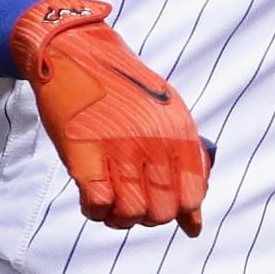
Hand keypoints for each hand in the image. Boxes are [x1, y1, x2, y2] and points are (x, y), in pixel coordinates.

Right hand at [10, 0, 209, 235]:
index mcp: (179, 130)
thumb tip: (194, 220)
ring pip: (130, 214)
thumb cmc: (125, 88)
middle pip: (162, 212)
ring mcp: (119, 147)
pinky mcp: (83, 153)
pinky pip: (97, 204)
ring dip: (118, 218)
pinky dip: (96, 210)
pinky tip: (93, 197)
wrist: (80, 53)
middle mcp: (154, 141)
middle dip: (148, 216)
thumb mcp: (169, 113)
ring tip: (112, 201)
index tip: (165, 203)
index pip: (193, 194)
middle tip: (133, 201)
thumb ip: (187, 161)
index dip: (180, 210)